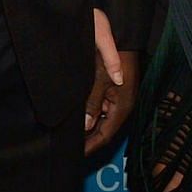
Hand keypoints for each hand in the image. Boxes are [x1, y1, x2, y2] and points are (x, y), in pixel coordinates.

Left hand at [84, 8, 139, 153]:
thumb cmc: (112, 56)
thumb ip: (92, 104)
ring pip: (101, 118)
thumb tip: (86, 126)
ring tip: (70, 134)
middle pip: (104, 129)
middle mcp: (122, 105)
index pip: (105, 135)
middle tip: (69, 147)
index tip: (76, 155)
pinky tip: (77, 115)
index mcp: (122, 107)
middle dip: (88, 138)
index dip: (91, 146)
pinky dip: (90, 113)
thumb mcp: (98, 81)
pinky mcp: (113, 89)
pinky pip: (101, 107)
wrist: (122, 35)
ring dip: (88, 125)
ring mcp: (118, 97)